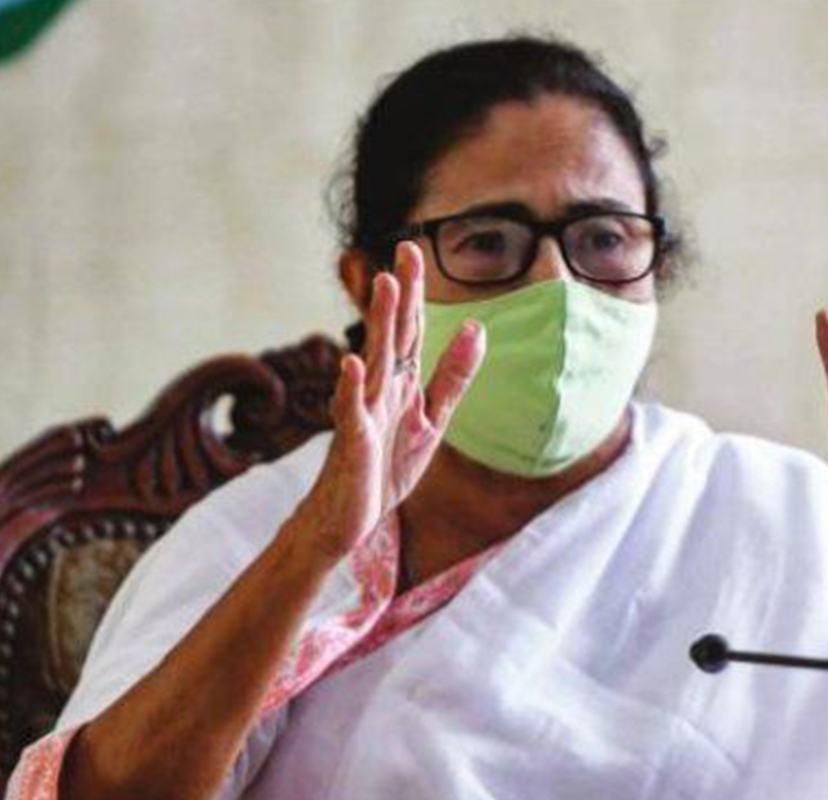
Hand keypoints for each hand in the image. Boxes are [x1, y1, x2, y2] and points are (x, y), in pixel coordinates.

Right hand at [294, 242, 485, 563]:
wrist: (347, 520)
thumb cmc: (384, 466)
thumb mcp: (431, 418)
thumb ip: (453, 376)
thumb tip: (477, 326)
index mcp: (400, 383)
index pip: (411, 330)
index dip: (416, 292)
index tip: (415, 247)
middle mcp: (378, 390)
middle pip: (393, 336)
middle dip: (400, 294)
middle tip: (405, 248)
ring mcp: (362, 415)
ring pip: (374, 363)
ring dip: (379, 326)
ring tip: (384, 286)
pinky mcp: (352, 446)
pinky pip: (351, 414)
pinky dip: (351, 390)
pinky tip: (352, 363)